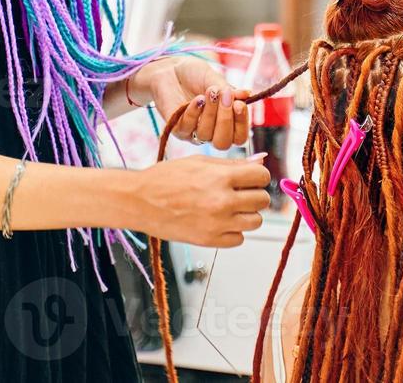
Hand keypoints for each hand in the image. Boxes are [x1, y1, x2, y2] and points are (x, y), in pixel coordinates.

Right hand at [128, 156, 270, 246]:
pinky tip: (219, 222)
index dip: (257, 176)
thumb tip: (259, 161)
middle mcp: (222, 201)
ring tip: (229, 208)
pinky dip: (233, 231)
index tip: (249, 178)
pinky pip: (239, 239)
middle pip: (262, 200)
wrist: (140, 201)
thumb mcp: (200, 162)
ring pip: (255, 222)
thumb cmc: (166, 177)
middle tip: (239, 193)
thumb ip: (232, 164)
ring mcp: (217, 223)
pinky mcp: (209, 241)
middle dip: (254, 195)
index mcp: (221, 177)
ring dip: (247, 215)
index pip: (262, 176)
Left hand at [133, 56, 250, 149]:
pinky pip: (188, 127)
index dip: (242, 124)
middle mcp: (212, 132)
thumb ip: (229, 90)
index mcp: (226, 123)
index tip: (239, 103)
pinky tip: (197, 99)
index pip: (239, 137)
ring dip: (210, 113)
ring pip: (206, 135)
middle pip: (223, 143)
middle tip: (225, 96)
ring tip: (209, 92)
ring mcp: (194, 132)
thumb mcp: (215, 79)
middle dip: (226, 120)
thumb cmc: (195, 75)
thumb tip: (247, 94)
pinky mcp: (177, 129)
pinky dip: (195, 113)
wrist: (169, 69)